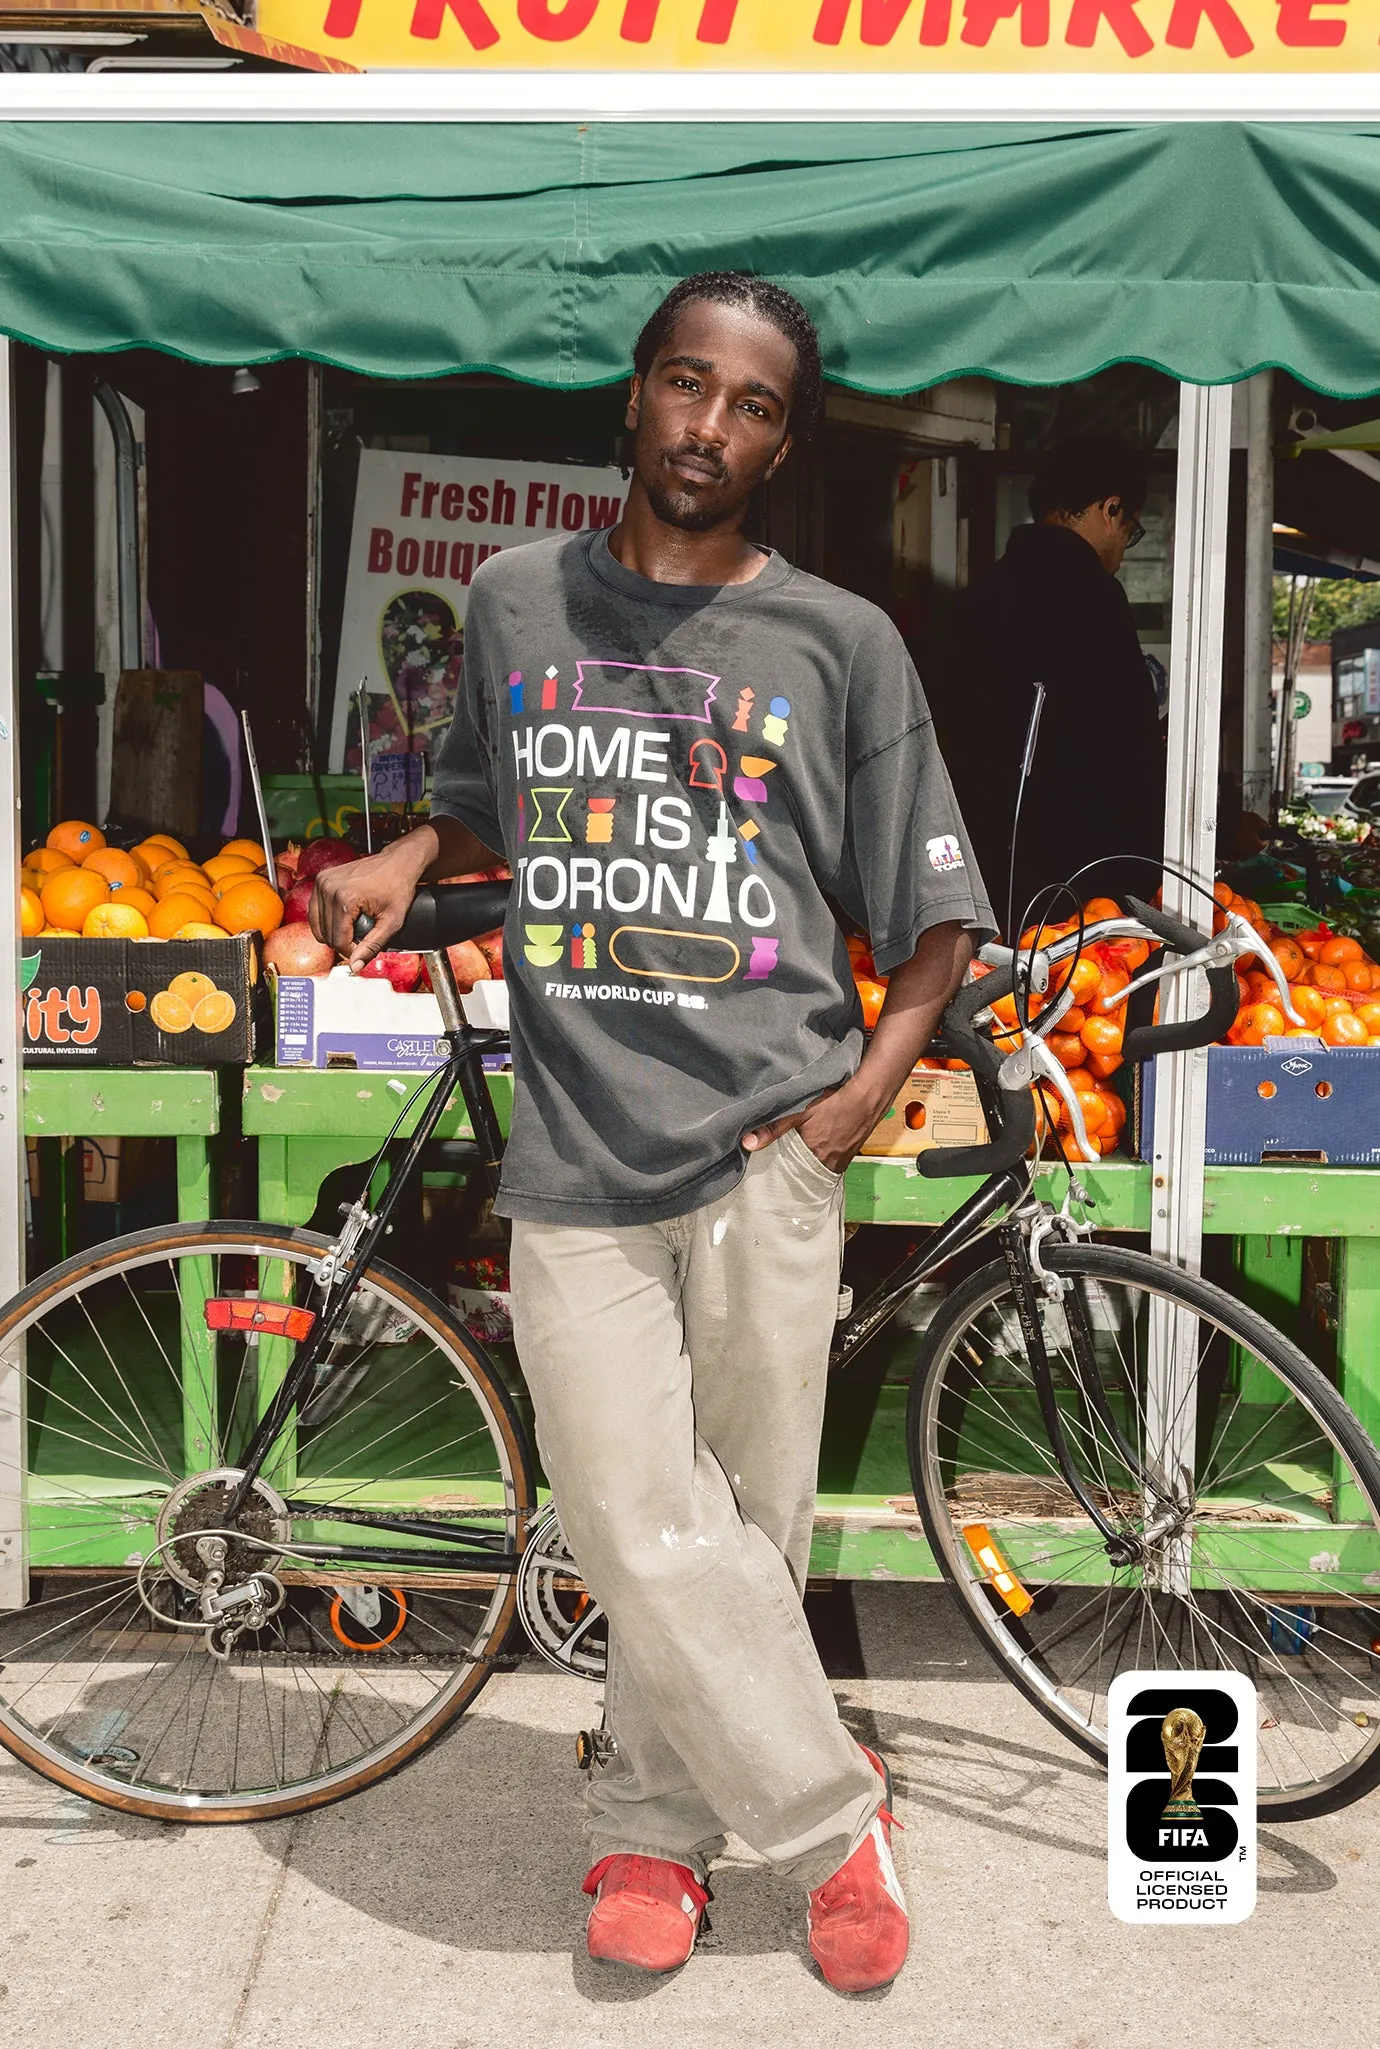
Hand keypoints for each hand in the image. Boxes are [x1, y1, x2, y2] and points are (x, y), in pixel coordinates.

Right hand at [310, 831, 434, 970]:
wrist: (397, 862)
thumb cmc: (398, 886)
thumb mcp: (392, 922)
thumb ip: (373, 946)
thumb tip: (356, 967)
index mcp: (345, 898)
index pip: (338, 940)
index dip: (351, 951)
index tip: (363, 949)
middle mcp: (329, 888)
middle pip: (326, 934)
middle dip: (342, 942)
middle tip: (360, 939)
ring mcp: (323, 882)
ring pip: (317, 924)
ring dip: (333, 933)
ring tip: (352, 930)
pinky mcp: (321, 880)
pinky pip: (315, 911)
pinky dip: (326, 920)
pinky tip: (342, 921)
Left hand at [741, 1079, 880, 1175]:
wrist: (869, 1095)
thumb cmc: (833, 1101)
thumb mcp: (798, 1111)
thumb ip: (772, 1128)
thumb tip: (746, 1144)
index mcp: (814, 1156)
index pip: (791, 1173)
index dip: (781, 1171)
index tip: (771, 1173)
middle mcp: (830, 1163)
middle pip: (807, 1173)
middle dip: (796, 1170)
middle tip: (783, 1167)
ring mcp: (843, 1159)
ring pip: (821, 1167)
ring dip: (811, 1164)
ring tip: (799, 1159)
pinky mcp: (852, 1152)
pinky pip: (834, 1162)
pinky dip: (825, 1158)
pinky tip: (820, 1149)